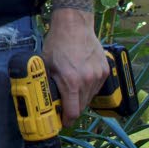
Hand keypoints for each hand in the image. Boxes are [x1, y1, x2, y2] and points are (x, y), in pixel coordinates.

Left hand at [42, 8, 107, 125]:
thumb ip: (46, 83)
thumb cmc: (58, 43)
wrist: (74, 25)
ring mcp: (98, 76)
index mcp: (71, 81)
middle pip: (82, 106)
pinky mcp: (105, 70)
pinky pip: (97, 87)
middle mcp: (87, 81)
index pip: (73, 112)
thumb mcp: (46, 65)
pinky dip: (89, 88)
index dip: (66, 120)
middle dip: (72, 108)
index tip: (62, 121)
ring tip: (71, 89)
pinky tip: (81, 79)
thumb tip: (43, 99)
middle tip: (63, 105)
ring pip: (90, 97)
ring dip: (81, 98)